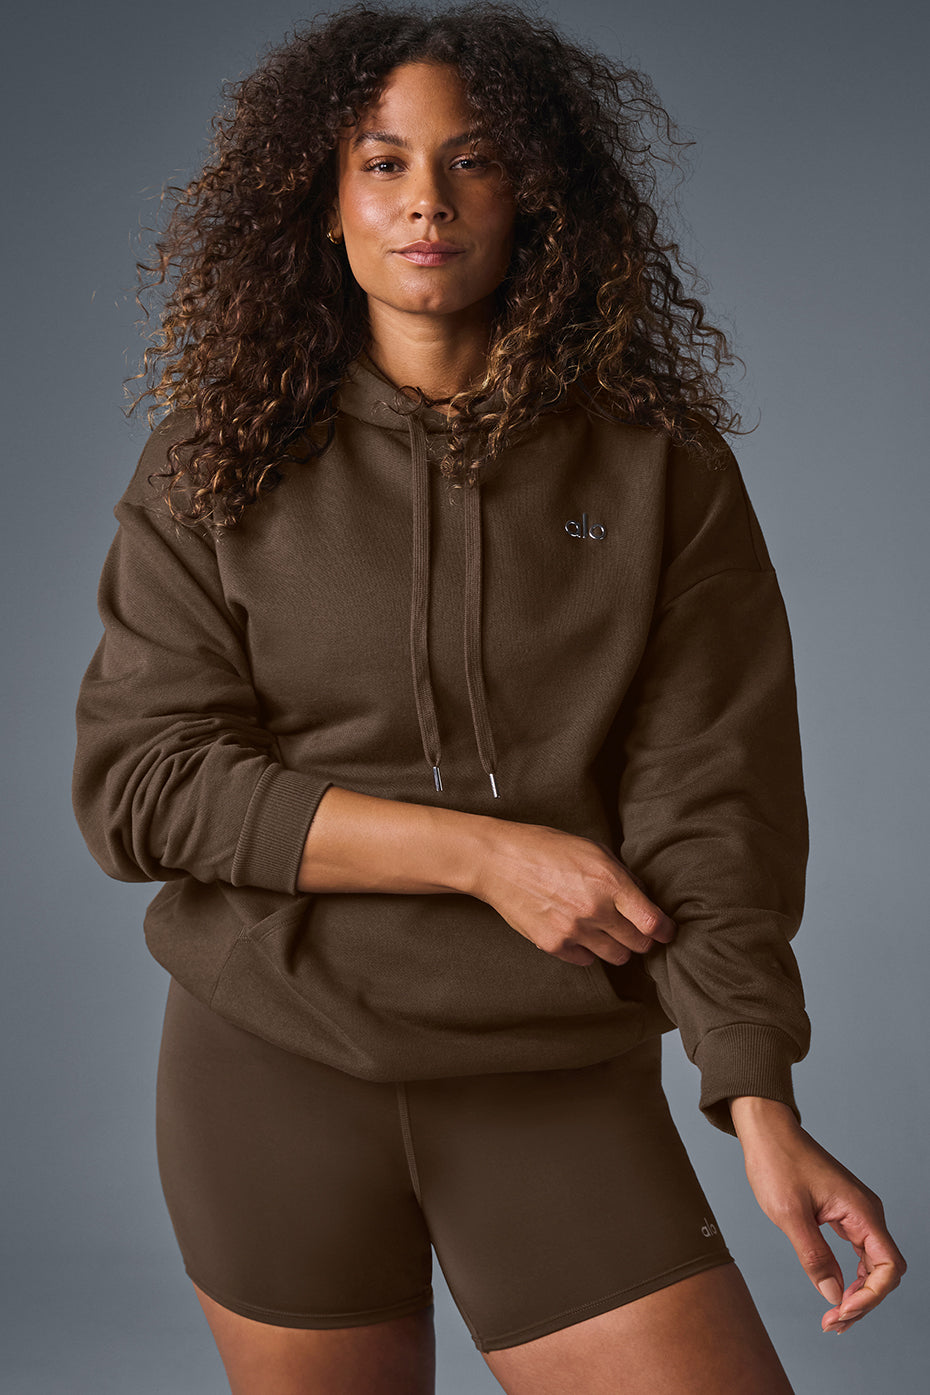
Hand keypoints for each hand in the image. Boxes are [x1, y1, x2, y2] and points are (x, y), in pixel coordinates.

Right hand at [470, 819, 675, 965]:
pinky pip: (586, 960)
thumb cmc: (546, 848)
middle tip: (634, 929)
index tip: (666, 931)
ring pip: (616, 957)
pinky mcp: (553, 944)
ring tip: (604, 930)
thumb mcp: (592, 849)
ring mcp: (574, 930)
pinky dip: (587, 950)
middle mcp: (595, 909)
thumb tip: (644, 900)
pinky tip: (578, 932)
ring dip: (616, 946)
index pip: (653, 922)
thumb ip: (621, 876)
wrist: (499, 861)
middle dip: (642, 938)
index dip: (666, 930)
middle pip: (639, 944)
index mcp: (610, 881)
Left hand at [730, 1097, 906, 1334]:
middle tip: (833, 1322)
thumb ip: (815, 1257)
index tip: (841, 1311)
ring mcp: (856, 1212)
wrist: (767, 1131)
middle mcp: (866, 1211)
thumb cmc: (777, 1162)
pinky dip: (848, 1276)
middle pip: (883, 1270)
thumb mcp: (790, 1215)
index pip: (889, 1267)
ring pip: (871, 1264)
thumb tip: (834, 1296)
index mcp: (862, 1210)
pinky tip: (833, 1290)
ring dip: (857, 1293)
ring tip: (833, 1316)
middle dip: (864, 1302)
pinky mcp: (843, 1212)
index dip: (870, 1297)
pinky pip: (857, 1252)